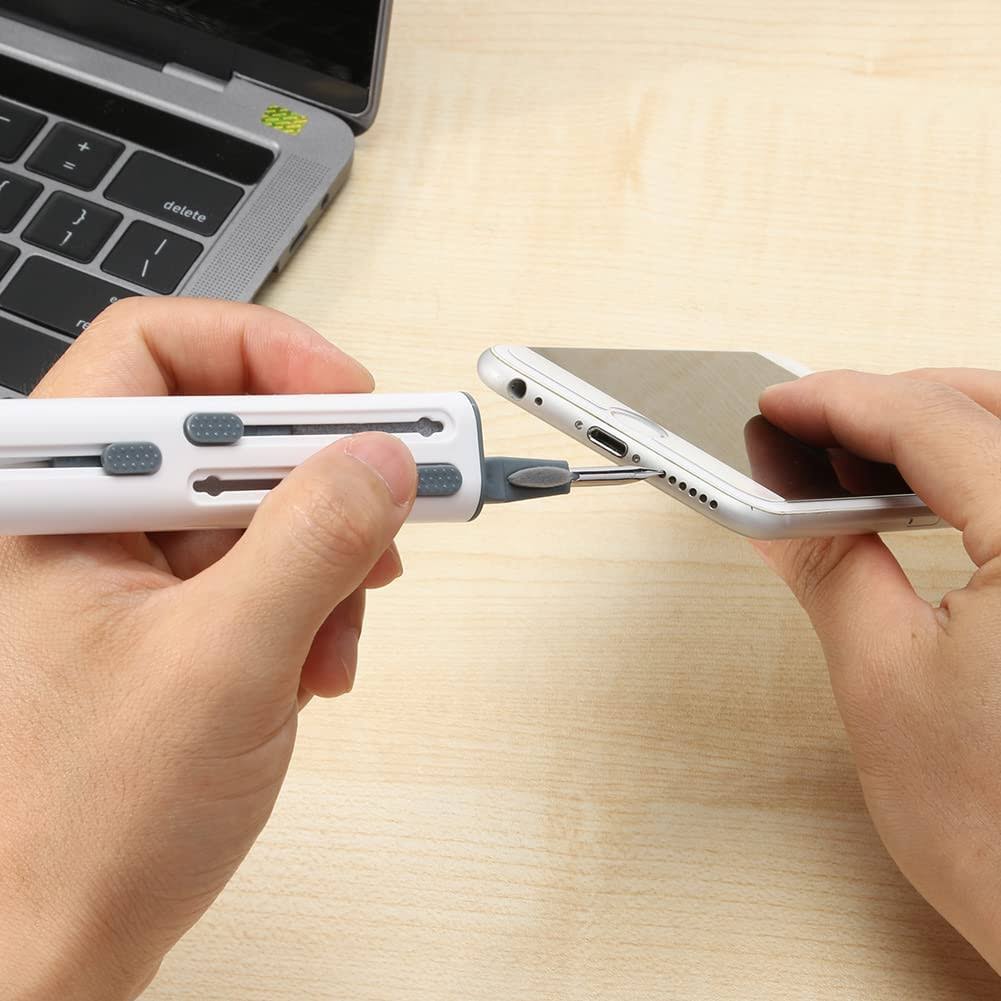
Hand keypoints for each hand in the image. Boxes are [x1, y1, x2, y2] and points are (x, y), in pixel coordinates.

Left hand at [0, 298, 416, 1000]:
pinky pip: (277, 561)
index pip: (158, 355)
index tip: (351, 402)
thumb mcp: (226, 663)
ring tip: (343, 624)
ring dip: (330, 551)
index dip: (264, 356)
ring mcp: (142, 567)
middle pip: (229, 428)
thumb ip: (311, 547)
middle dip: (320, 472)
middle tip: (394, 500)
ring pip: (267, 499)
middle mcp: (98, 520)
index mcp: (61, 504)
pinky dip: (319, 598)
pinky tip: (318, 659)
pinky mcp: (186, 609)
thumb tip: (381, 463)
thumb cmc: (95, 819)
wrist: (75, 929)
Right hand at [754, 368, 1000, 971]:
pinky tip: (942, 498)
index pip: (936, 424)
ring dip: (949, 427)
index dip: (841, 401)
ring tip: (864, 457)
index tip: (781, 402)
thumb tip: (775, 507)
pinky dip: (989, 473)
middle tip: (816, 423)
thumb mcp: (882, 681)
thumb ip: (827, 566)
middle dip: (901, 397)